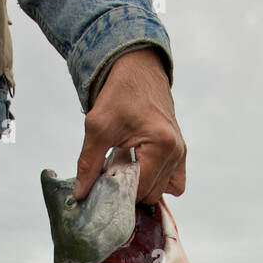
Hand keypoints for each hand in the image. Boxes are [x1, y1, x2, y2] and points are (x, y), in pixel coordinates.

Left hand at [72, 47, 186, 204]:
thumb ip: (89, 163)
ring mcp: (181, 153)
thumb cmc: (121, 92)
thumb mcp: (98, 127)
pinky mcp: (180, 152)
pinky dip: (159, 183)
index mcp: (162, 145)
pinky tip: (141, 169)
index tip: (104, 180)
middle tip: (113, 170)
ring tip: (127, 167)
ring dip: (143, 186)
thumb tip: (81, 193)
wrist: (137, 68)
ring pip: (163, 192)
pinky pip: (174, 183)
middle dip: (130, 189)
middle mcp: (176, 151)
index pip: (141, 189)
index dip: (119, 190)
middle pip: (152, 195)